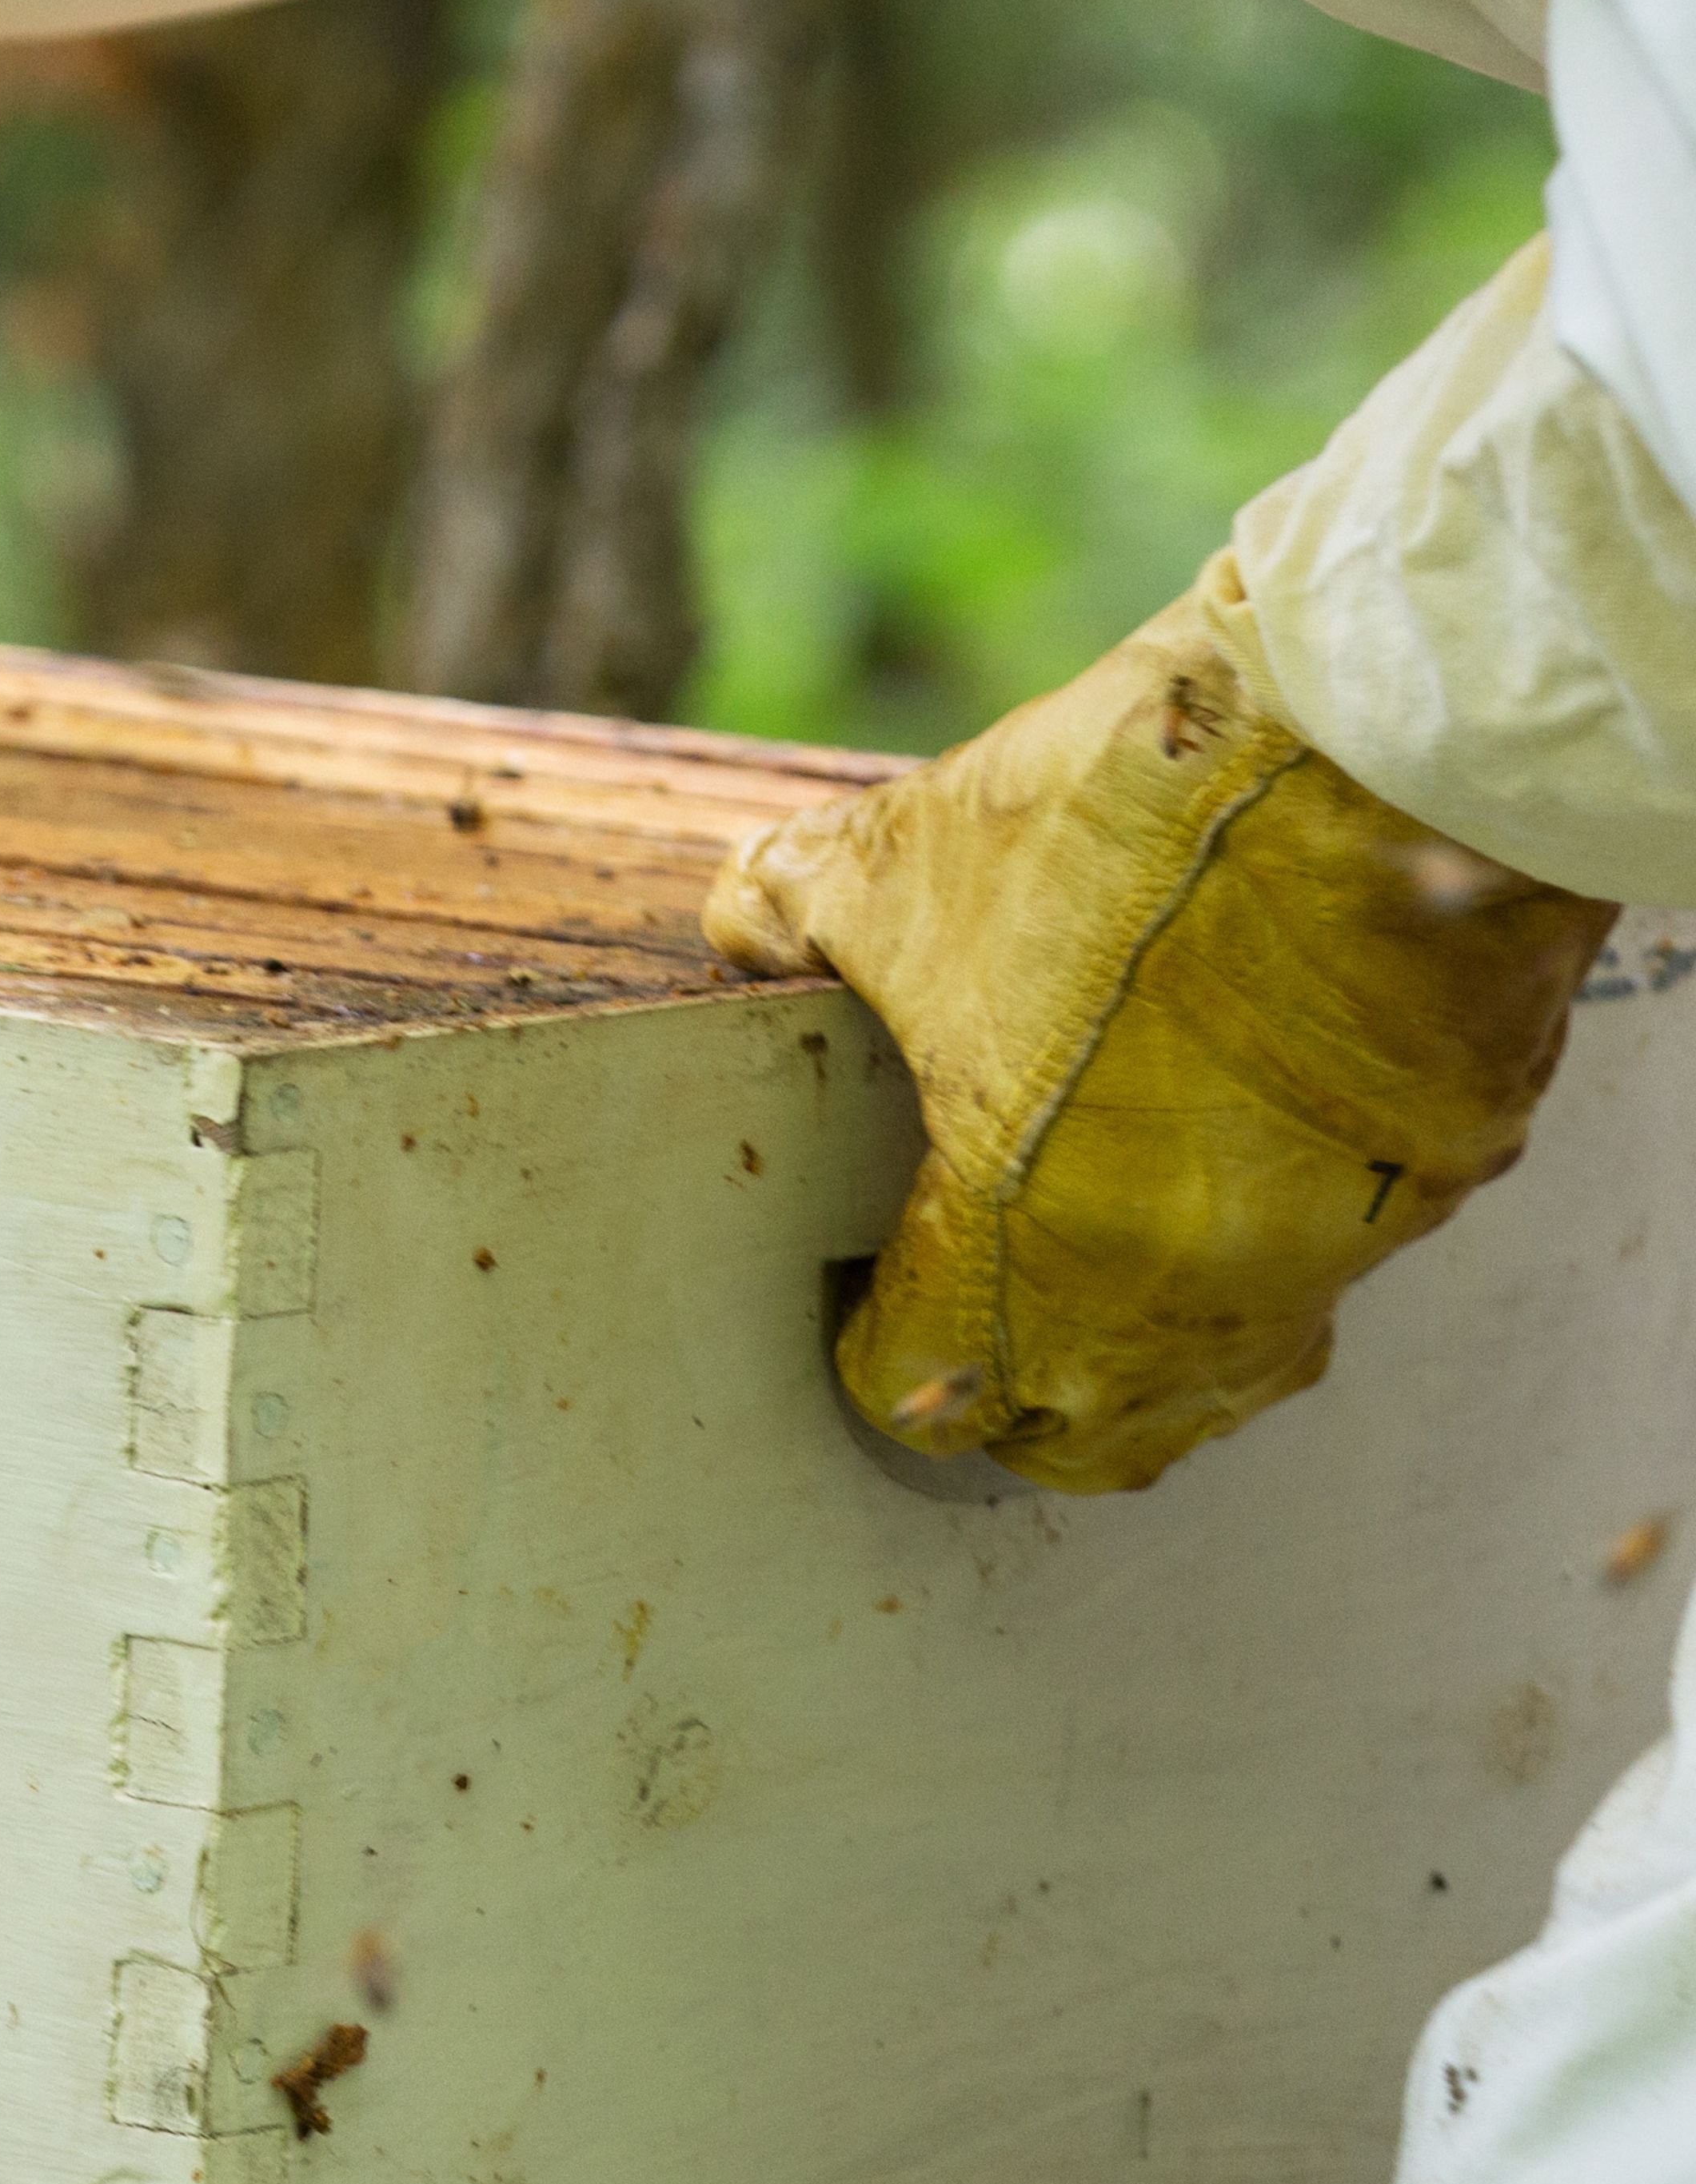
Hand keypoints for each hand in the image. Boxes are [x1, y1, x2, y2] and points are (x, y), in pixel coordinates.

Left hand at [704, 572, 1615, 1491]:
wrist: (1387, 742)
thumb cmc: (1127, 825)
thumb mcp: (900, 863)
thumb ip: (787, 913)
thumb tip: (741, 929)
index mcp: (1018, 1248)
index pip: (917, 1395)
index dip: (871, 1347)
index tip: (865, 1293)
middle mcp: (1178, 1298)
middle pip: (1081, 1441)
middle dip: (1019, 1395)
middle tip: (983, 1299)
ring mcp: (1328, 1254)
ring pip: (1223, 1381)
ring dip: (1154, 1344)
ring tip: (1103, 1244)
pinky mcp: (1443, 1183)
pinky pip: (1340, 1265)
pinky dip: (1280, 1241)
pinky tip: (1240, 1151)